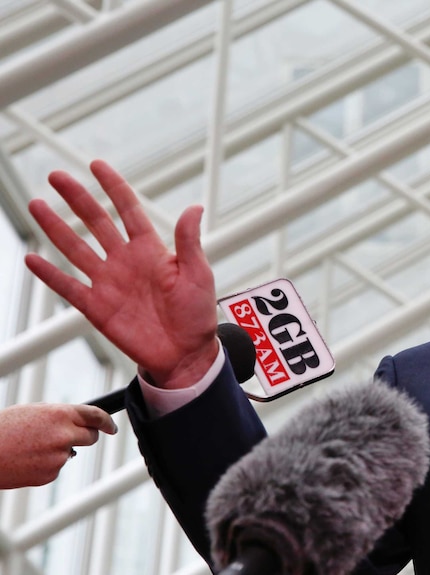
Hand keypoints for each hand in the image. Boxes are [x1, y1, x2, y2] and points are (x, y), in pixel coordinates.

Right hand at [0, 403, 116, 488]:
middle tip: (69, 437)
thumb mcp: (33, 412)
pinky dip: (45, 464)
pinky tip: (26, 460)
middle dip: (86, 436)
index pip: (96, 416)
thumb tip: (77, 422)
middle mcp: (64, 435)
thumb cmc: (4, 429)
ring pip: (69, 452)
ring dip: (57, 450)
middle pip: (90, 437)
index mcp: (61, 414)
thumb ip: (59, 416)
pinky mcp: (50, 474)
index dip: (107, 422)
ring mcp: (58, 456)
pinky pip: (55, 467)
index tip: (111, 427)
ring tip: (30, 447)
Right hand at [25, 160, 218, 388]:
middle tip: (56, 176)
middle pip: (96, 222)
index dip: (113, 188)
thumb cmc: (197, 314)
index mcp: (151, 250)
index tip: (96, 165)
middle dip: (77, 199)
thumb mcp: (198, 274)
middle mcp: (126, 261)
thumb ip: (189, 242)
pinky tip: (32, 258)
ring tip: (37, 205)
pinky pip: (69, 287)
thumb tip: (194, 207)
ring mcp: (109, 283)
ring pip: (76, 249)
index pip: (128, 210)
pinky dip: (50, 274)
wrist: (186, 354)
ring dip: (56, 228)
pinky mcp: (97, 308)